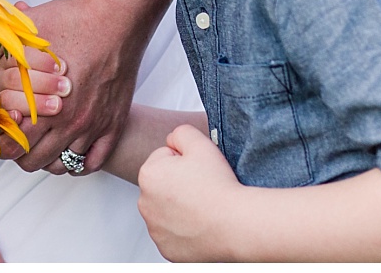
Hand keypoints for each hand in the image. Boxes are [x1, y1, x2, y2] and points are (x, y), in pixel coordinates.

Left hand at [0, 0, 144, 174]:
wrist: (117, 18)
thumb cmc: (74, 21)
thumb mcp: (30, 30)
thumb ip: (6, 47)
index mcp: (43, 102)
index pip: (14, 144)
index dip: (3, 142)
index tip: (2, 134)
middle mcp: (68, 121)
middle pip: (35, 160)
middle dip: (22, 154)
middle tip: (20, 142)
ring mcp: (93, 125)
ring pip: (64, 164)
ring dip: (50, 159)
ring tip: (44, 147)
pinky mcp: (113, 124)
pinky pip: (94, 161)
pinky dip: (80, 163)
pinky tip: (72, 153)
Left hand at [136, 124, 242, 261]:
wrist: (235, 224)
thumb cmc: (219, 186)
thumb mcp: (200, 143)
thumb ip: (180, 132)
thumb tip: (172, 140)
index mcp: (148, 175)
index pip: (164, 158)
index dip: (184, 161)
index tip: (198, 172)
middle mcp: (144, 203)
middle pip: (163, 184)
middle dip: (178, 183)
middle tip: (202, 188)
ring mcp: (154, 229)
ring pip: (167, 209)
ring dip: (179, 206)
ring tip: (203, 207)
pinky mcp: (166, 248)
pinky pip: (173, 233)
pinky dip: (184, 229)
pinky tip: (200, 225)